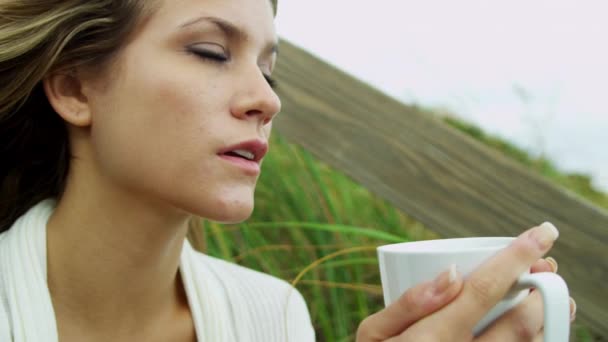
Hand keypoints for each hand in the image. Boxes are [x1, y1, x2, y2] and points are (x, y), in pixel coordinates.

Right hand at [357, 222, 575, 340]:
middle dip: (542, 286)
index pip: (485, 289)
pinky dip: (541, 339)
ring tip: (553, 294)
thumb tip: (453, 273)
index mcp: (431, 339)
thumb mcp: (373, 334)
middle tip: (545, 265)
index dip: (518, 256)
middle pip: (520, 320)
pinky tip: (541, 327)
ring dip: (552, 316)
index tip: (542, 232)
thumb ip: (409, 302)